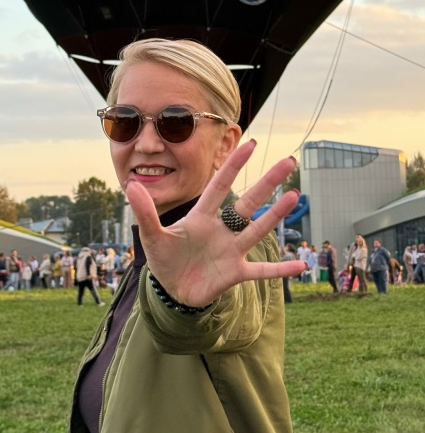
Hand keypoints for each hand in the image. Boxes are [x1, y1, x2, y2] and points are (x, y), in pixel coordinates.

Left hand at [124, 140, 306, 307]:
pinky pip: (261, 271)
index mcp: (201, 217)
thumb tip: (130, 185)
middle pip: (247, 203)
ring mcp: (231, 251)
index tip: (250, 143)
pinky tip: (301, 267)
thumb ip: (145, 212)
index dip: (233, 165)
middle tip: (288, 162)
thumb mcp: (152, 236)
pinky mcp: (235, 273)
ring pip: (256, 230)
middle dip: (266, 183)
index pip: (219, 186)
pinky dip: (279, 270)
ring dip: (274, 216)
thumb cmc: (165, 259)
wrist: (173, 289)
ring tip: (294, 196)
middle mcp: (221, 230)